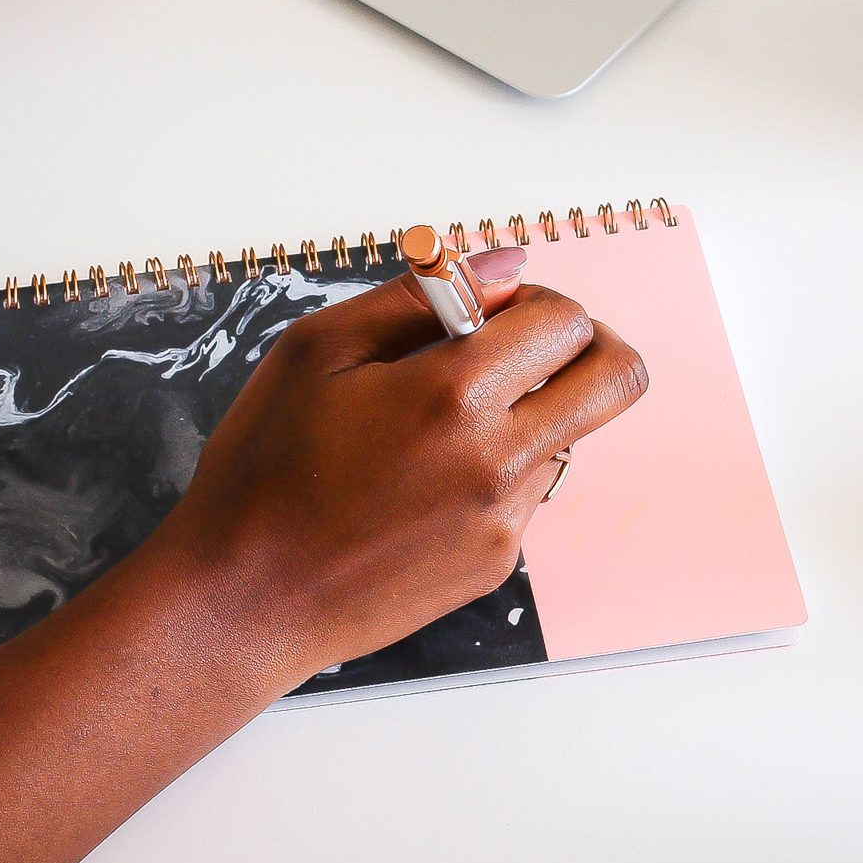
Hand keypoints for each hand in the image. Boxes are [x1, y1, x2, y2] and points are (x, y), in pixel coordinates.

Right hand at [132, 252, 649, 685]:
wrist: (243, 599)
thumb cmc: (263, 469)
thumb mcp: (317, 350)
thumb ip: (421, 295)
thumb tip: (507, 263)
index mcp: (455, 394)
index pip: (567, 320)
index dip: (534, 300)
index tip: (488, 312)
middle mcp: (499, 460)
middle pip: (619, 379)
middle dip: (589, 345)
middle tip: (525, 348)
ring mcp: (505, 520)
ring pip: (568, 435)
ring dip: (525, 412)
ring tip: (428, 429)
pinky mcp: (495, 562)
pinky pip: (526, 492)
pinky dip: (493, 469)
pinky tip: (415, 482)